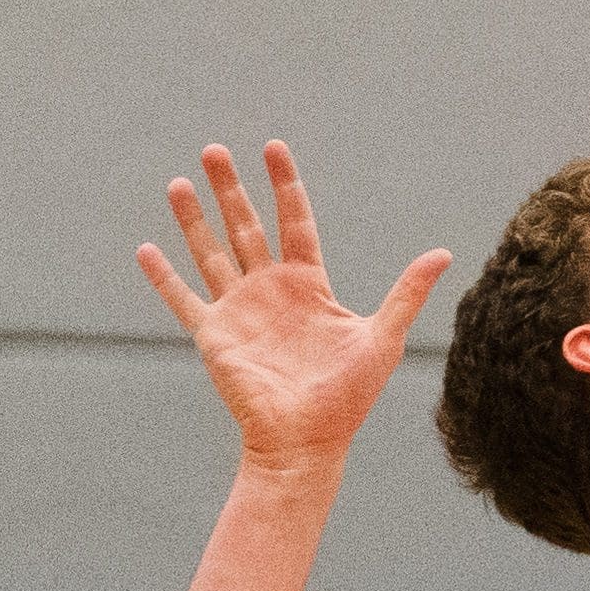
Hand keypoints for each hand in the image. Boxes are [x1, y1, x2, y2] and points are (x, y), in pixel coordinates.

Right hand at [138, 139, 451, 484]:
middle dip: (231, 188)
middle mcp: (271, 291)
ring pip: (212, 252)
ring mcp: (239, 311)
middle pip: (247, 226)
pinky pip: (183, 300)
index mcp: (309, 285)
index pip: (295, 222)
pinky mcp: (214, 336)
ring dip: (194, 218)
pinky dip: (163, 276)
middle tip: (215, 149)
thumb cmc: (348, 398)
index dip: (285, 185)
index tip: (273, 148)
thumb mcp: (382, 337)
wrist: (308, 442)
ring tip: (179, 181)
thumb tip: (444, 253)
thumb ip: (408, 292)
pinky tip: (145, 248)